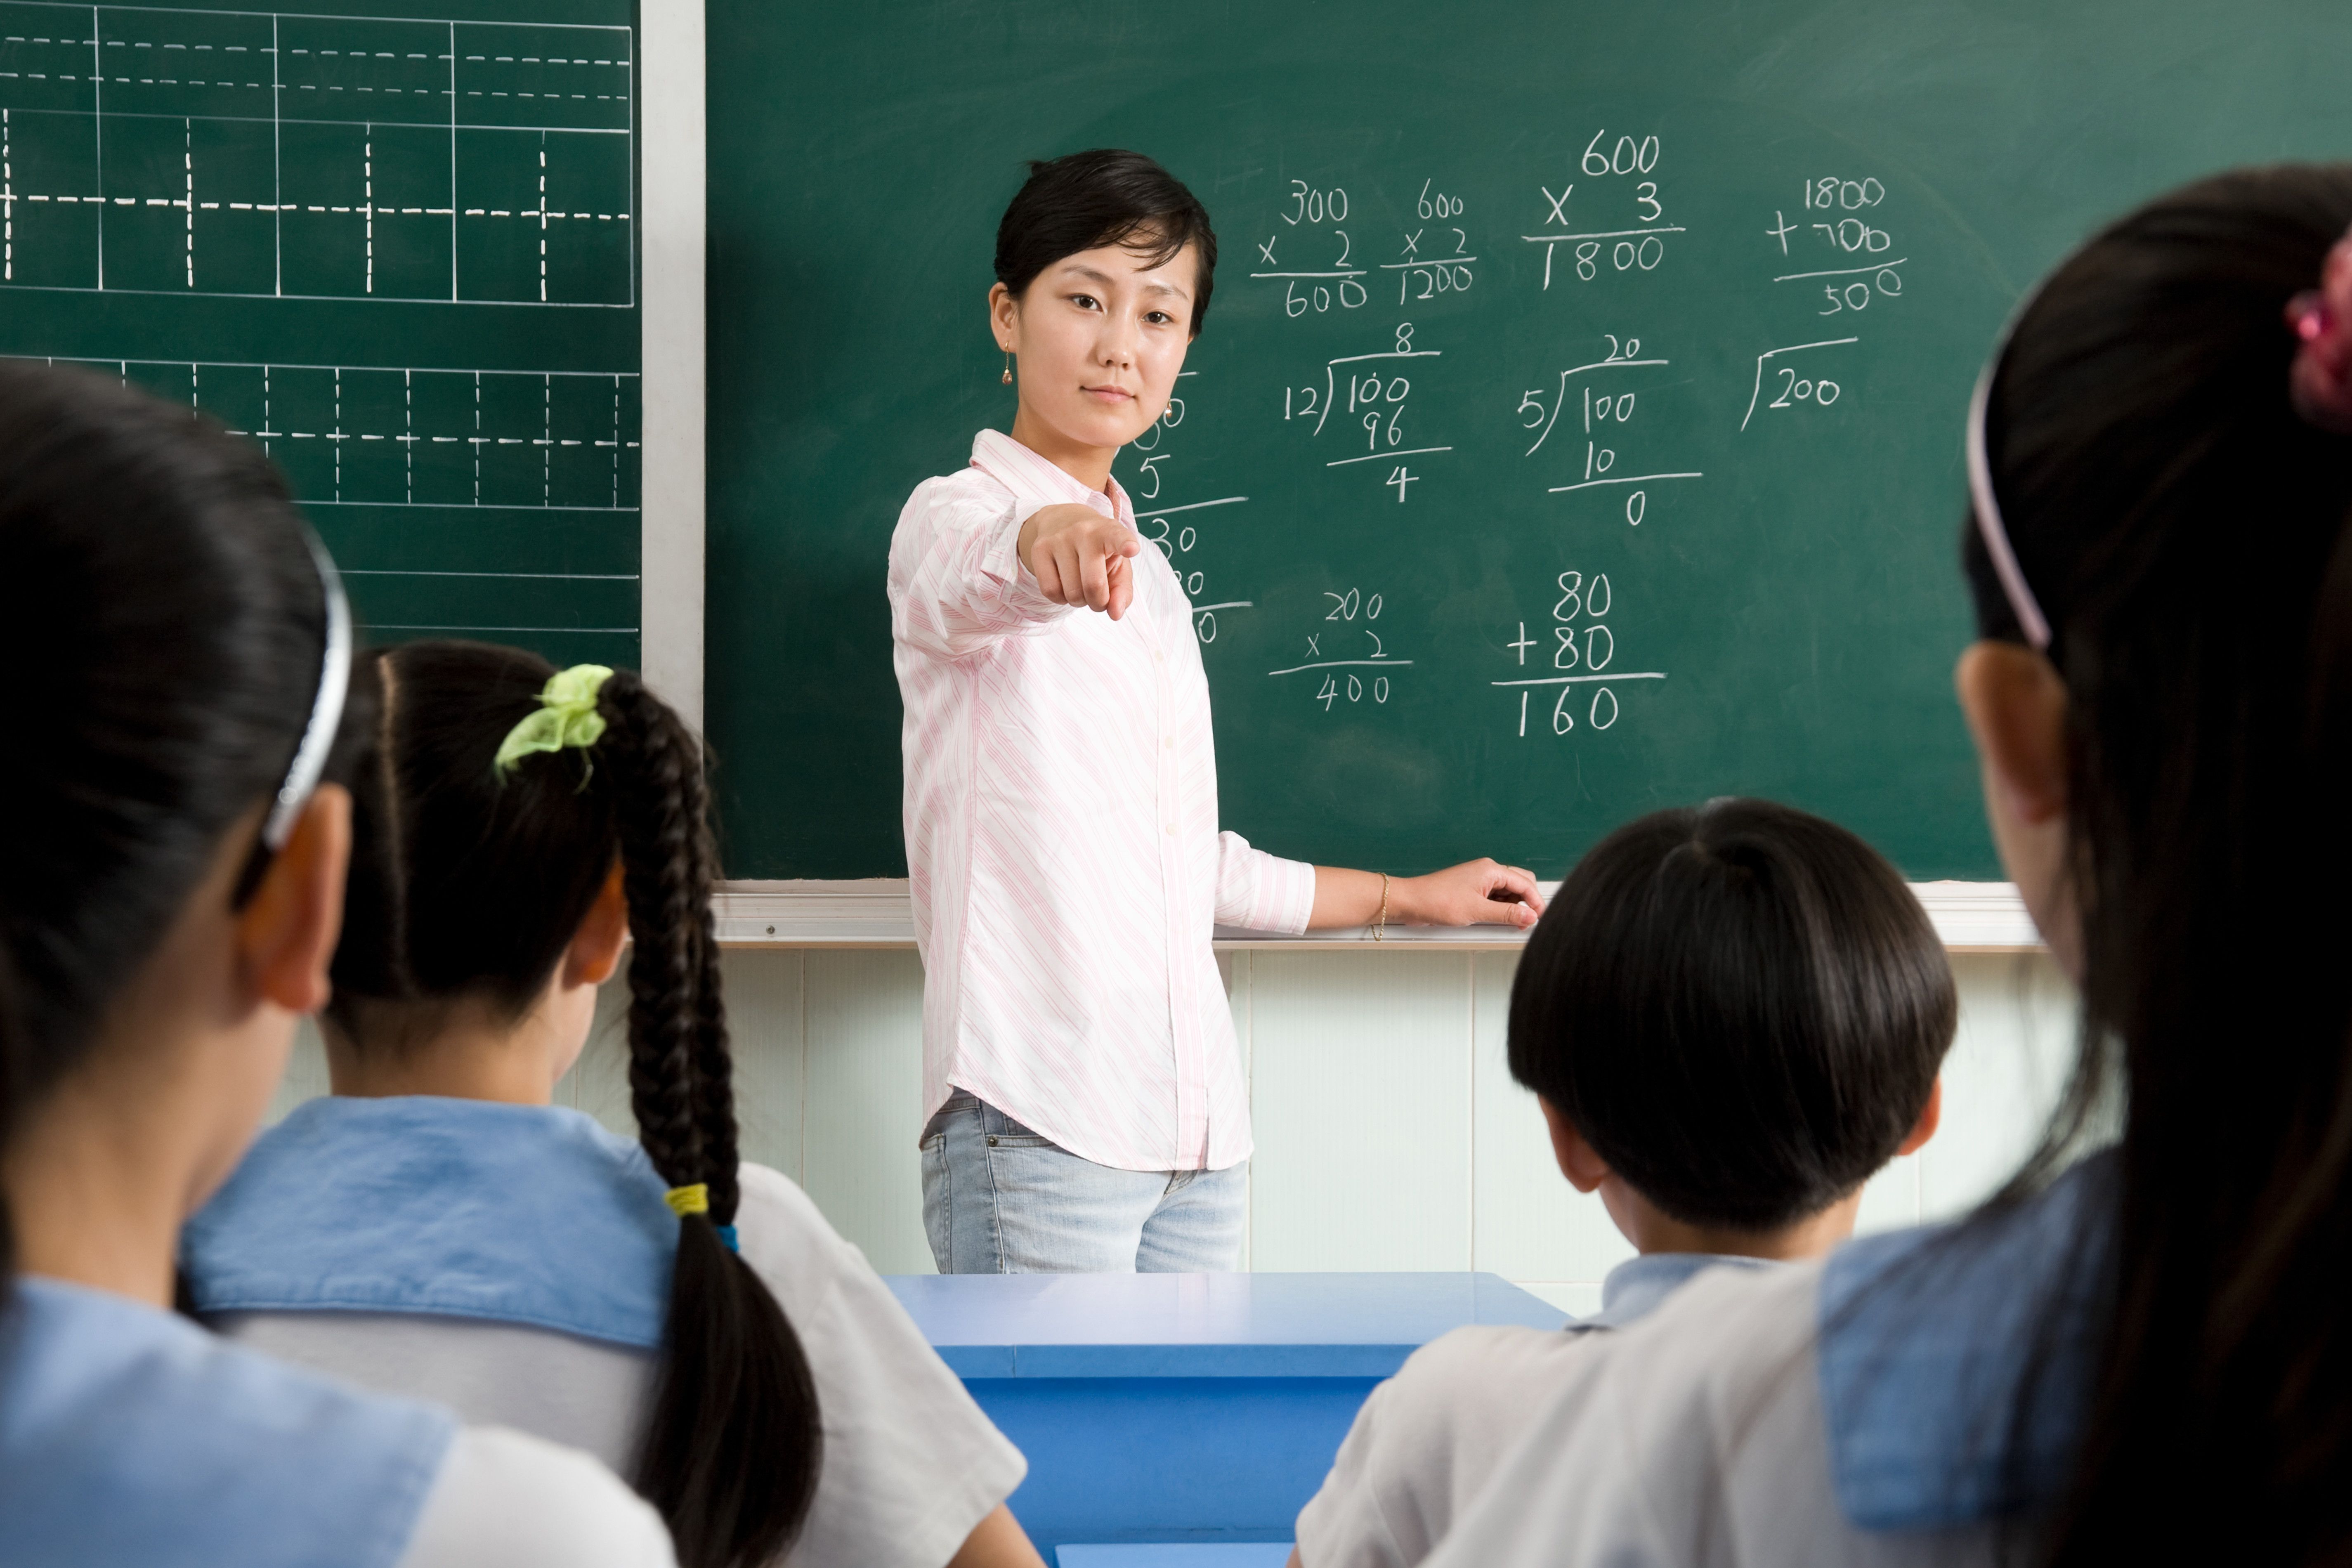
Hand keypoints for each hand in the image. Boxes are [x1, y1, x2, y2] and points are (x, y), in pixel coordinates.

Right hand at [1018, 502, 1142, 618]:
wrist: (1063, 520)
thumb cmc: (1099, 550)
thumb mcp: (1118, 566)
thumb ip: (1122, 592)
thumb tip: (1115, 614)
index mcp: (1109, 532)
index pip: (1118, 537)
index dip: (1125, 544)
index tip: (1132, 549)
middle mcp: (1084, 532)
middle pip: (1093, 585)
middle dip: (1098, 603)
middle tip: (1098, 597)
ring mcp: (1059, 539)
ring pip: (1071, 592)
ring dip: (1079, 601)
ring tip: (1080, 587)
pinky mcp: (1039, 549)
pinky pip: (1050, 591)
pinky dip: (1060, 599)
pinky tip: (1064, 586)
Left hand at [1392, 859, 1544, 928]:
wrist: (1411, 903)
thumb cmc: (1437, 900)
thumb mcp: (1477, 911)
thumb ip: (1507, 914)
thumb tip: (1529, 916)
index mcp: (1490, 870)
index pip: (1525, 882)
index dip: (1535, 901)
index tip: (1539, 918)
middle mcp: (1486, 872)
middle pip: (1519, 884)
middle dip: (1525, 903)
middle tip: (1526, 922)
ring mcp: (1478, 882)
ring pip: (1506, 893)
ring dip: (1511, 908)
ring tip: (1508, 925)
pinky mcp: (1471, 892)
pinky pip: (1493, 899)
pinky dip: (1498, 910)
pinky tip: (1494, 922)